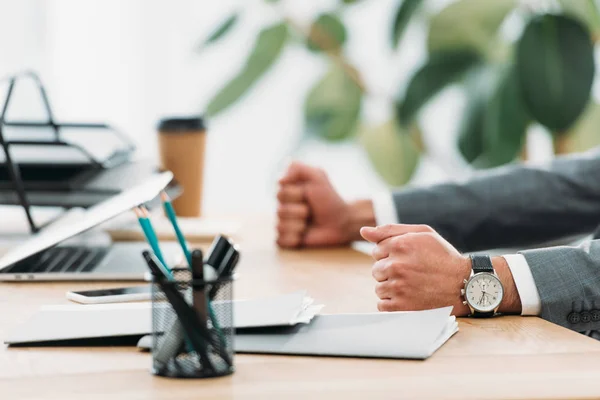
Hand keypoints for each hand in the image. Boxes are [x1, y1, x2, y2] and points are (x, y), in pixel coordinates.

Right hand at [276, 162, 374, 247]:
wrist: (341, 221)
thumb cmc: (329, 199)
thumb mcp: (317, 176)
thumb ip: (297, 168)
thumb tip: (279, 181)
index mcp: (286, 192)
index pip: (280, 193)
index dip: (297, 195)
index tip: (308, 194)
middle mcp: (282, 208)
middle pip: (280, 211)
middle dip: (300, 211)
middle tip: (310, 211)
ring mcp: (283, 224)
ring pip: (280, 227)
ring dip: (299, 226)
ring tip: (309, 223)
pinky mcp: (286, 240)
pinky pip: (280, 241)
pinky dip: (294, 239)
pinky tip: (303, 236)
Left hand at [360, 224, 522, 315]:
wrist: (464, 284)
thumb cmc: (442, 256)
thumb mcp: (422, 234)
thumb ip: (390, 230)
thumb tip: (363, 231)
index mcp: (400, 244)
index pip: (377, 250)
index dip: (392, 255)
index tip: (408, 259)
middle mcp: (397, 265)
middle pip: (376, 270)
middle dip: (390, 271)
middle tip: (412, 273)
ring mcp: (398, 287)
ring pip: (379, 288)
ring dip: (392, 288)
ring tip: (413, 286)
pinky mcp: (401, 306)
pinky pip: (382, 305)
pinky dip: (393, 303)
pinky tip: (410, 298)